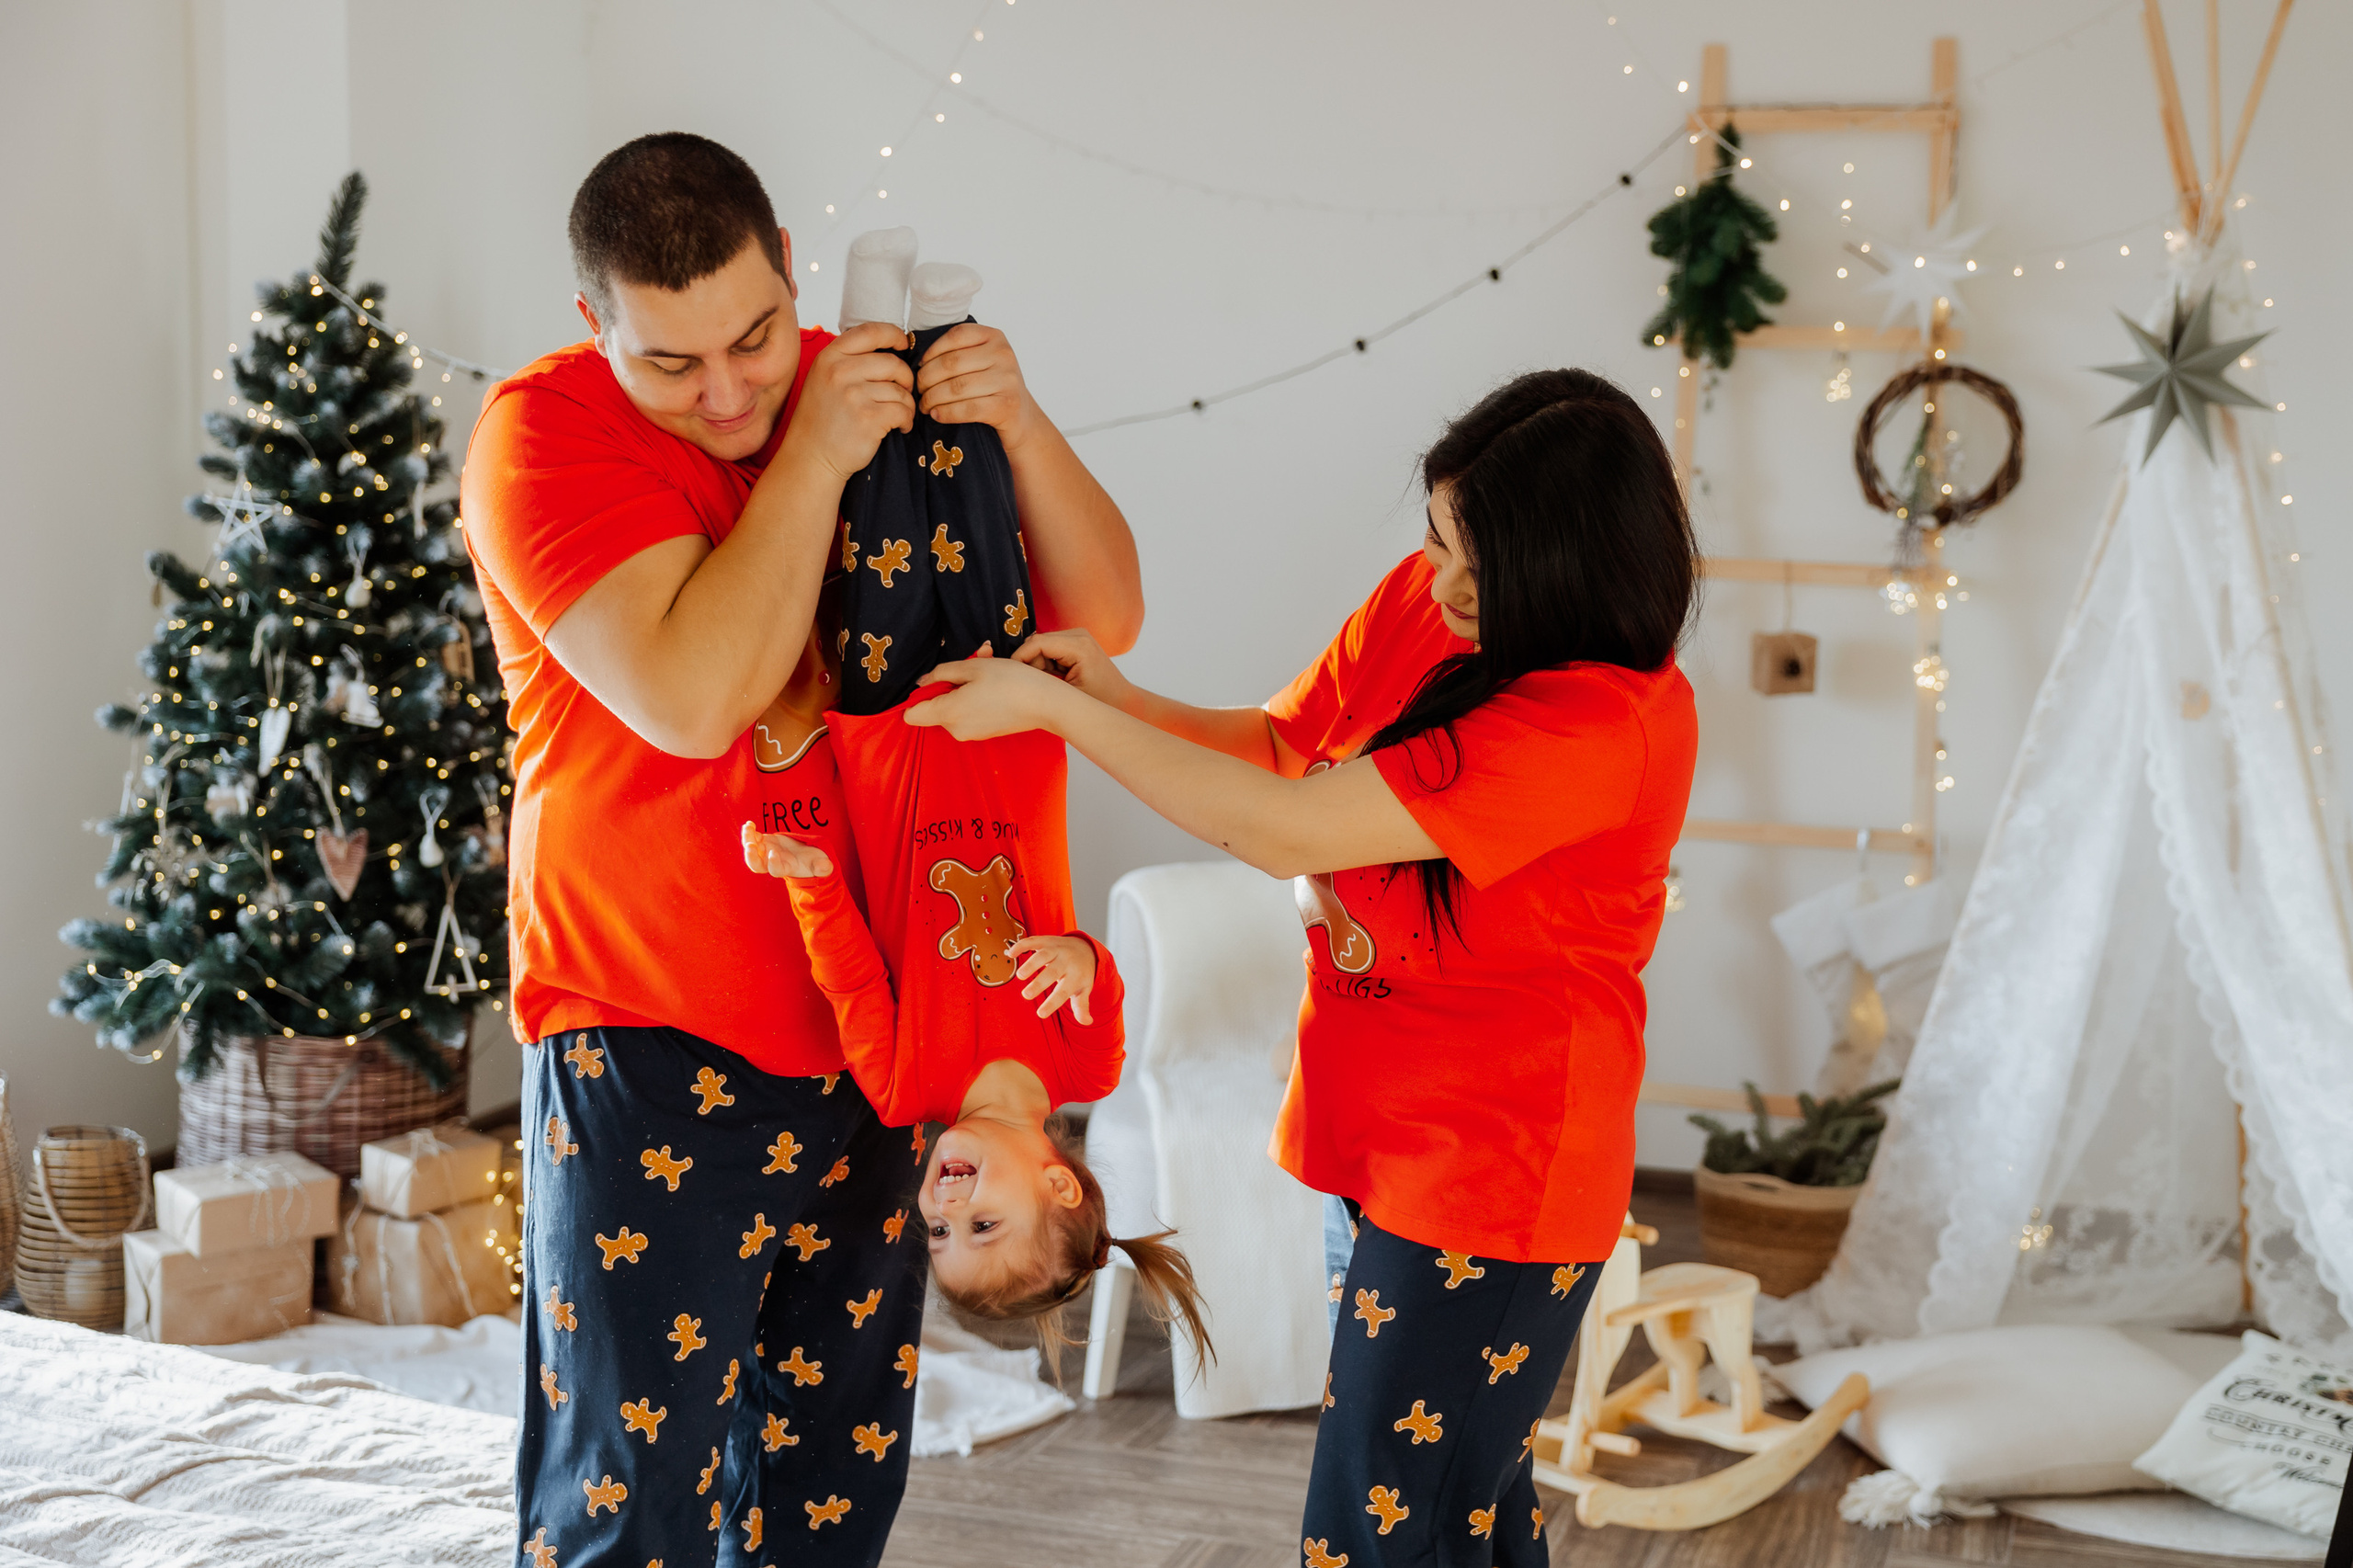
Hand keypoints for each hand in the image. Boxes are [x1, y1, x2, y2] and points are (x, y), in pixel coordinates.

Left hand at [741, 821, 834, 878]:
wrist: (806, 855)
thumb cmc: (814, 861)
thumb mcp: (821, 864)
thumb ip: (823, 867)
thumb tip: (825, 867)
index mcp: (786, 868)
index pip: (775, 870)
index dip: (773, 863)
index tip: (774, 852)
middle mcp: (772, 862)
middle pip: (756, 865)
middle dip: (751, 857)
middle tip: (750, 846)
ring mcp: (766, 852)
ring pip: (752, 850)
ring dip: (747, 839)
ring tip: (748, 827)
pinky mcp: (765, 842)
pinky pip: (752, 838)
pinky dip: (749, 831)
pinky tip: (750, 824)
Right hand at [775, 321, 915, 482]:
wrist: (811, 458)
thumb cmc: (821, 419)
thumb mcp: (824, 378)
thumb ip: (849, 360)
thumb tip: (889, 348)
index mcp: (830, 357)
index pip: (870, 331)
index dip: (893, 334)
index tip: (902, 343)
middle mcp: (840, 372)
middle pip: (892, 363)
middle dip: (905, 378)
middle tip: (902, 393)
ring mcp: (854, 395)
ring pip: (900, 390)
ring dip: (906, 404)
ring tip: (898, 415)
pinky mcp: (868, 419)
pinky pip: (903, 411)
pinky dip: (906, 420)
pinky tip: (899, 426)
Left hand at [902, 652, 1073, 739]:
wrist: (1046, 703)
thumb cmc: (1011, 681)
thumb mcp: (972, 666)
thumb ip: (942, 673)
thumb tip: (923, 681)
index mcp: (948, 713)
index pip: (911, 714)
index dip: (918, 696)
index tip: (936, 681)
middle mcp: (956, 730)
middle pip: (934, 709)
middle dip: (948, 686)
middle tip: (970, 665)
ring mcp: (971, 734)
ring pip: (954, 709)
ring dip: (965, 689)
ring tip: (987, 670)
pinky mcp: (985, 733)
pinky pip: (969, 715)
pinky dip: (976, 699)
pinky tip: (995, 684)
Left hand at [916, 323, 1038, 449]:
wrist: (1021, 418)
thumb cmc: (993, 388)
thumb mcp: (983, 361)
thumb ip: (959, 353)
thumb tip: (918, 358)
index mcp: (995, 337)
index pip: (956, 336)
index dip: (932, 351)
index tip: (920, 367)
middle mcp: (1004, 354)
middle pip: (952, 363)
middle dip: (927, 378)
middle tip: (918, 390)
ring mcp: (1007, 380)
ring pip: (956, 387)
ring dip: (933, 398)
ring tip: (924, 405)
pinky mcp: (1006, 406)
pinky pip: (967, 409)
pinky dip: (947, 413)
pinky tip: (937, 415)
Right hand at [1008, 934, 1096, 1023]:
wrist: (1084, 948)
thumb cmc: (1080, 974)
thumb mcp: (1084, 990)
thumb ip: (1082, 1006)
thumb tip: (1087, 1022)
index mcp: (1076, 976)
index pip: (1064, 992)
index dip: (1052, 1003)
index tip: (1041, 1014)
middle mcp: (1067, 961)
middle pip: (1053, 972)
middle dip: (1039, 983)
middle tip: (1026, 995)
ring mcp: (1056, 949)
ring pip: (1043, 955)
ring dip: (1031, 964)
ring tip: (1020, 976)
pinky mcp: (1046, 941)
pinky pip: (1034, 941)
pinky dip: (1022, 945)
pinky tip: (1011, 954)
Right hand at [1012, 628, 1134, 709]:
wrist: (1121, 700)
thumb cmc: (1100, 701)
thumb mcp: (1068, 693)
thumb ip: (1042, 679)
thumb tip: (1017, 670)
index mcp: (1079, 646)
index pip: (1037, 642)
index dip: (1020, 657)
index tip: (1011, 675)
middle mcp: (1078, 634)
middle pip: (1037, 641)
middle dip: (1029, 662)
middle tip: (1035, 684)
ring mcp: (1078, 636)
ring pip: (1041, 644)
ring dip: (1037, 663)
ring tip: (1048, 683)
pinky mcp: (1075, 641)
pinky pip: (1049, 647)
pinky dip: (1045, 662)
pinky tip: (1054, 677)